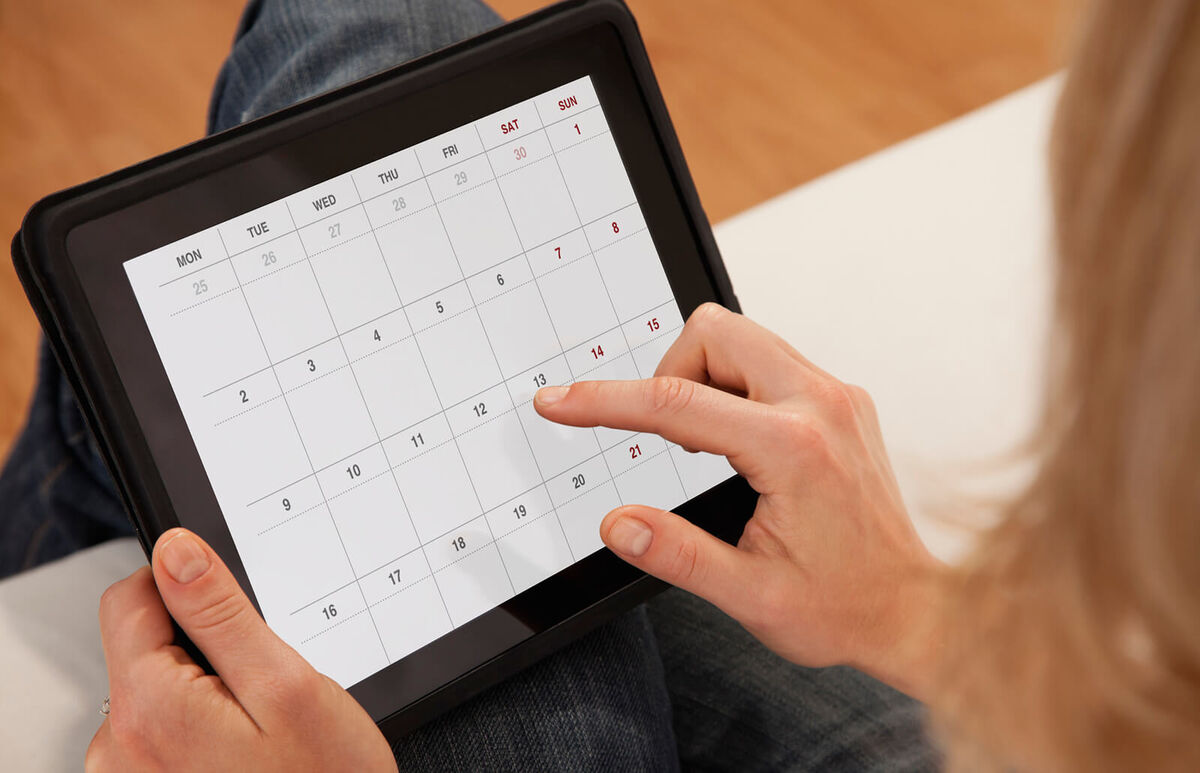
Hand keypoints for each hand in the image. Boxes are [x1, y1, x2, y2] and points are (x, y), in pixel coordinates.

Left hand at [86, 528, 395, 771]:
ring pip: (156, 694)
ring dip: (203, 698)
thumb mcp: (287, 685)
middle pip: (143, 650)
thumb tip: (174, 551)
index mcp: (150, 709)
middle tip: (263, 693)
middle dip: (204, 653)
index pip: (131, 599)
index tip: (236, 619)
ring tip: (258, 736)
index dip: (189, 590)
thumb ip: (221, 613)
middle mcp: (118, 751)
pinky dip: (199, 735)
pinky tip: (243, 759)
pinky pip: (161, 737)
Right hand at [535, 303, 944, 699]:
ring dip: (703, 378)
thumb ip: (677, 555)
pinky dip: (735, 388)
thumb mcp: (750, 596)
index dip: (603, 401)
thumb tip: (617, 525)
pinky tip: (740, 446)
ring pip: (743, 337)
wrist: (913, 610)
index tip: (558, 402)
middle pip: (715, 332)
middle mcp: (821, 404)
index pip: (676, 402)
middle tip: (668, 441)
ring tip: (707, 451)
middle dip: (669, 373)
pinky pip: (770, 360)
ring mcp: (837, 396)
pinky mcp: (841, 400)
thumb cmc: (842, 606)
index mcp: (793, 449)